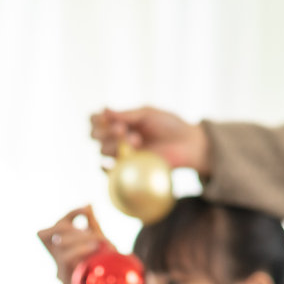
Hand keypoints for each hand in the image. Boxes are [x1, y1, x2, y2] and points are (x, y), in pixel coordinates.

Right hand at [37, 206, 107, 283]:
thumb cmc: (107, 266)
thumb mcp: (100, 242)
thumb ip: (92, 224)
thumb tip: (88, 204)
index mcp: (62, 249)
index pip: (59, 224)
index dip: (70, 215)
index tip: (87, 210)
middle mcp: (56, 259)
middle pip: (53, 232)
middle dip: (73, 227)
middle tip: (93, 233)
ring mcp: (59, 271)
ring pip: (60, 244)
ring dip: (80, 238)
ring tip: (99, 241)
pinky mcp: (64, 281)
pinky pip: (66, 258)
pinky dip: (80, 249)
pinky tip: (96, 247)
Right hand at [90, 106, 210, 172]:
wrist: (188, 144)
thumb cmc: (170, 125)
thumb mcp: (147, 114)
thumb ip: (126, 114)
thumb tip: (104, 110)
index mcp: (120, 122)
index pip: (97, 120)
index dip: (96, 119)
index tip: (107, 117)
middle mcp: (118, 139)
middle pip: (95, 135)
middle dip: (105, 131)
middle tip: (121, 129)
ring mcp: (123, 155)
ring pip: (103, 150)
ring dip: (115, 143)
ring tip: (137, 140)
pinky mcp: (130, 170)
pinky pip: (110, 173)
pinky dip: (105, 169)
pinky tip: (108, 165)